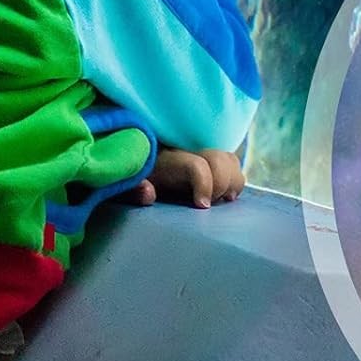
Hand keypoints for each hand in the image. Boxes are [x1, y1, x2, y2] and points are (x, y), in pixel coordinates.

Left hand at [123, 146, 245, 208]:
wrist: (131, 157)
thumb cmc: (132, 177)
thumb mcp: (126, 186)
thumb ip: (134, 190)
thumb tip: (149, 193)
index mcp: (168, 160)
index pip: (197, 165)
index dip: (205, 184)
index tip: (202, 207)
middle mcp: (188, 153)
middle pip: (219, 159)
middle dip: (221, 183)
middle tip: (208, 205)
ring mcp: (200, 156)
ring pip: (230, 160)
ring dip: (231, 181)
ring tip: (220, 200)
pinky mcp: (208, 163)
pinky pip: (232, 164)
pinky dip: (234, 180)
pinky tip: (225, 196)